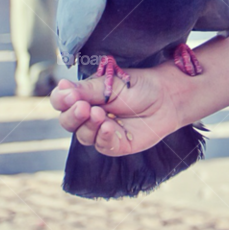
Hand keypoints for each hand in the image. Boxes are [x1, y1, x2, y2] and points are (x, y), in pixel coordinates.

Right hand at [51, 68, 183, 156]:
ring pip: (83, 135)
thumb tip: (60, 88)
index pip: (62, 102)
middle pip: (68, 122)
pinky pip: (102, 145)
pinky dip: (103, 136)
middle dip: (72, 115)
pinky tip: (109, 126)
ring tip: (101, 113)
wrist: (168, 96)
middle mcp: (90, 116)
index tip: (68, 94)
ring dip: (89, 125)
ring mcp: (102, 132)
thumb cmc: (140, 86)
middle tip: (83, 106)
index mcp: (86, 97)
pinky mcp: (116, 145)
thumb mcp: (112, 84)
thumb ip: (87, 90)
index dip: (61, 100)